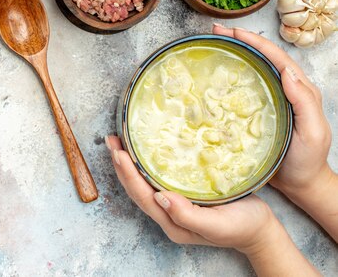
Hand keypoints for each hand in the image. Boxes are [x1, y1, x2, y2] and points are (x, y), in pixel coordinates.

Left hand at [105, 135, 273, 252]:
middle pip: (135, 188)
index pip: (141, 194)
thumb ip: (187, 215)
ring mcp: (172, 205)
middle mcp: (167, 214)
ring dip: (128, 163)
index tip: (118, 152)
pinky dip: (143, 163)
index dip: (128, 173)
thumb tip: (160, 197)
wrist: (260, 231)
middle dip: (121, 164)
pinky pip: (155, 178)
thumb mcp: (217, 224)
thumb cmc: (242, 227)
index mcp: (171, 222)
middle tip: (111, 140)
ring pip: (142, 183)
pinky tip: (142, 151)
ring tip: (118, 142)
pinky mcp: (181, 195)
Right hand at [211, 24, 333, 197]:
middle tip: (216, 31)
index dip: (255, 42)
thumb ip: (304, 101)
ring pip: (252, 69)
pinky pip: (242, 89)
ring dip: (234, 53)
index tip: (233, 31)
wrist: (301, 185)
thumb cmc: (307, 160)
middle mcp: (284, 90)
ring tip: (213, 43)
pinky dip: (229, 76)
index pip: (276, 57)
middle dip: (240, 40)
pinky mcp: (256, 112)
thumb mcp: (312, 132)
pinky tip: (213, 75)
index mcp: (299, 90)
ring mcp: (269, 100)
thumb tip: (287, 70)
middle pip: (262, 57)